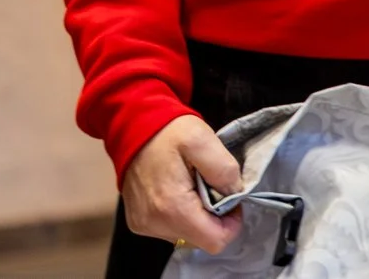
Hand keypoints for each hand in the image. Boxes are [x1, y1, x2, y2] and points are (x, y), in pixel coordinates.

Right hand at [120, 114, 241, 252]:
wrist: (134, 128)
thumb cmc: (169, 133)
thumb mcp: (203, 140)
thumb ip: (224, 170)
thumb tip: (234, 194)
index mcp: (172, 207)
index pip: (215, 240)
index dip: (231, 222)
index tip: (232, 197)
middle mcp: (154, 224)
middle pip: (201, 239)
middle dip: (215, 217)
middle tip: (212, 185)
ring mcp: (144, 225)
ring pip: (187, 235)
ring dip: (199, 215)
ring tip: (195, 185)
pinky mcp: (138, 222)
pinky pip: (171, 229)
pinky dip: (183, 215)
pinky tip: (180, 190)